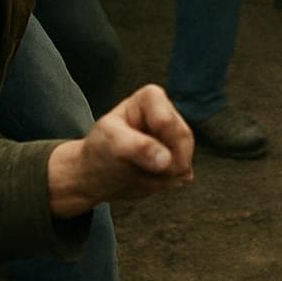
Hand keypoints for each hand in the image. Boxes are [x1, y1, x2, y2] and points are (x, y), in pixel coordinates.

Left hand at [47, 85, 193, 218]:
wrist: (96, 175)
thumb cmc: (100, 151)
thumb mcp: (110, 144)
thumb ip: (137, 147)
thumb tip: (166, 160)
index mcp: (150, 98)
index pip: (166, 119)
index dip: (159, 142)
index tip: (143, 155)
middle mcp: (166, 113)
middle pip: (182, 138)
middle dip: (165, 162)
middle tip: (144, 170)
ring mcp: (173, 136)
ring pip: (185, 157)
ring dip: (165, 175)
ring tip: (142, 174)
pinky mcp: (176, 156)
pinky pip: (183, 172)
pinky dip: (166, 182)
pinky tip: (149, 178)